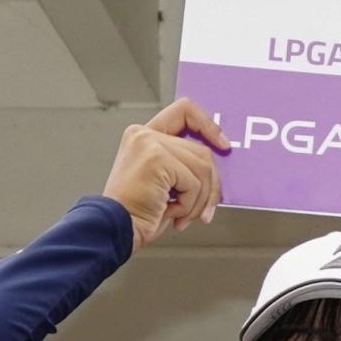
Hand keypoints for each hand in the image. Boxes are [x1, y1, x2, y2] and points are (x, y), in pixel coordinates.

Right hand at [101, 99, 227, 249]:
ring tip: (180, 214)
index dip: (208, 125)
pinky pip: (194, 182)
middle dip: (209, 187)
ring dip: (199, 200)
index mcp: (144, 136)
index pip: (183, 111)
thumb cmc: (138, 212)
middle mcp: (144, 134)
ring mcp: (149, 143)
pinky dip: (189, 205)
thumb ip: (185, 165)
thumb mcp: (166, 182)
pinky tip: (169, 211)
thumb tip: (219, 170)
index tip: (224, 146)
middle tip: (201, 211)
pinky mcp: (156, 158)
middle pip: (202, 151)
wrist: (117, 228)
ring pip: (203, 168)